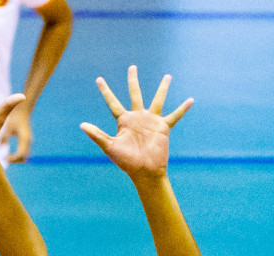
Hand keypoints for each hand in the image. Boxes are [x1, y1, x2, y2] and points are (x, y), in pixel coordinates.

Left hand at [2, 102, 32, 162]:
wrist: (22, 110)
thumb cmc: (13, 118)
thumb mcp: (6, 128)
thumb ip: (3, 139)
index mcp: (24, 137)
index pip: (20, 154)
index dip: (13, 159)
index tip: (4, 158)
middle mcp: (28, 141)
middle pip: (24, 157)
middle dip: (15, 161)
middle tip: (4, 160)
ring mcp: (29, 141)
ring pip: (25, 156)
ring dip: (16, 160)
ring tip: (6, 159)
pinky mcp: (27, 142)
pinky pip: (23, 153)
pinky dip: (17, 157)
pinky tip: (8, 157)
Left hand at [80, 66, 189, 180]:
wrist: (144, 171)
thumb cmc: (126, 161)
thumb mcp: (110, 147)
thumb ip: (97, 135)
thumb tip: (82, 125)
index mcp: (123, 121)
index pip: (112, 103)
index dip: (105, 91)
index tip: (98, 79)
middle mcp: (137, 118)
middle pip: (135, 94)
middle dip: (133, 81)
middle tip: (132, 67)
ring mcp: (151, 121)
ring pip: (158, 100)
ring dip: (162, 88)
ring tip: (168, 76)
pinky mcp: (163, 127)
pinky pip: (175, 116)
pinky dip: (182, 109)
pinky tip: (191, 100)